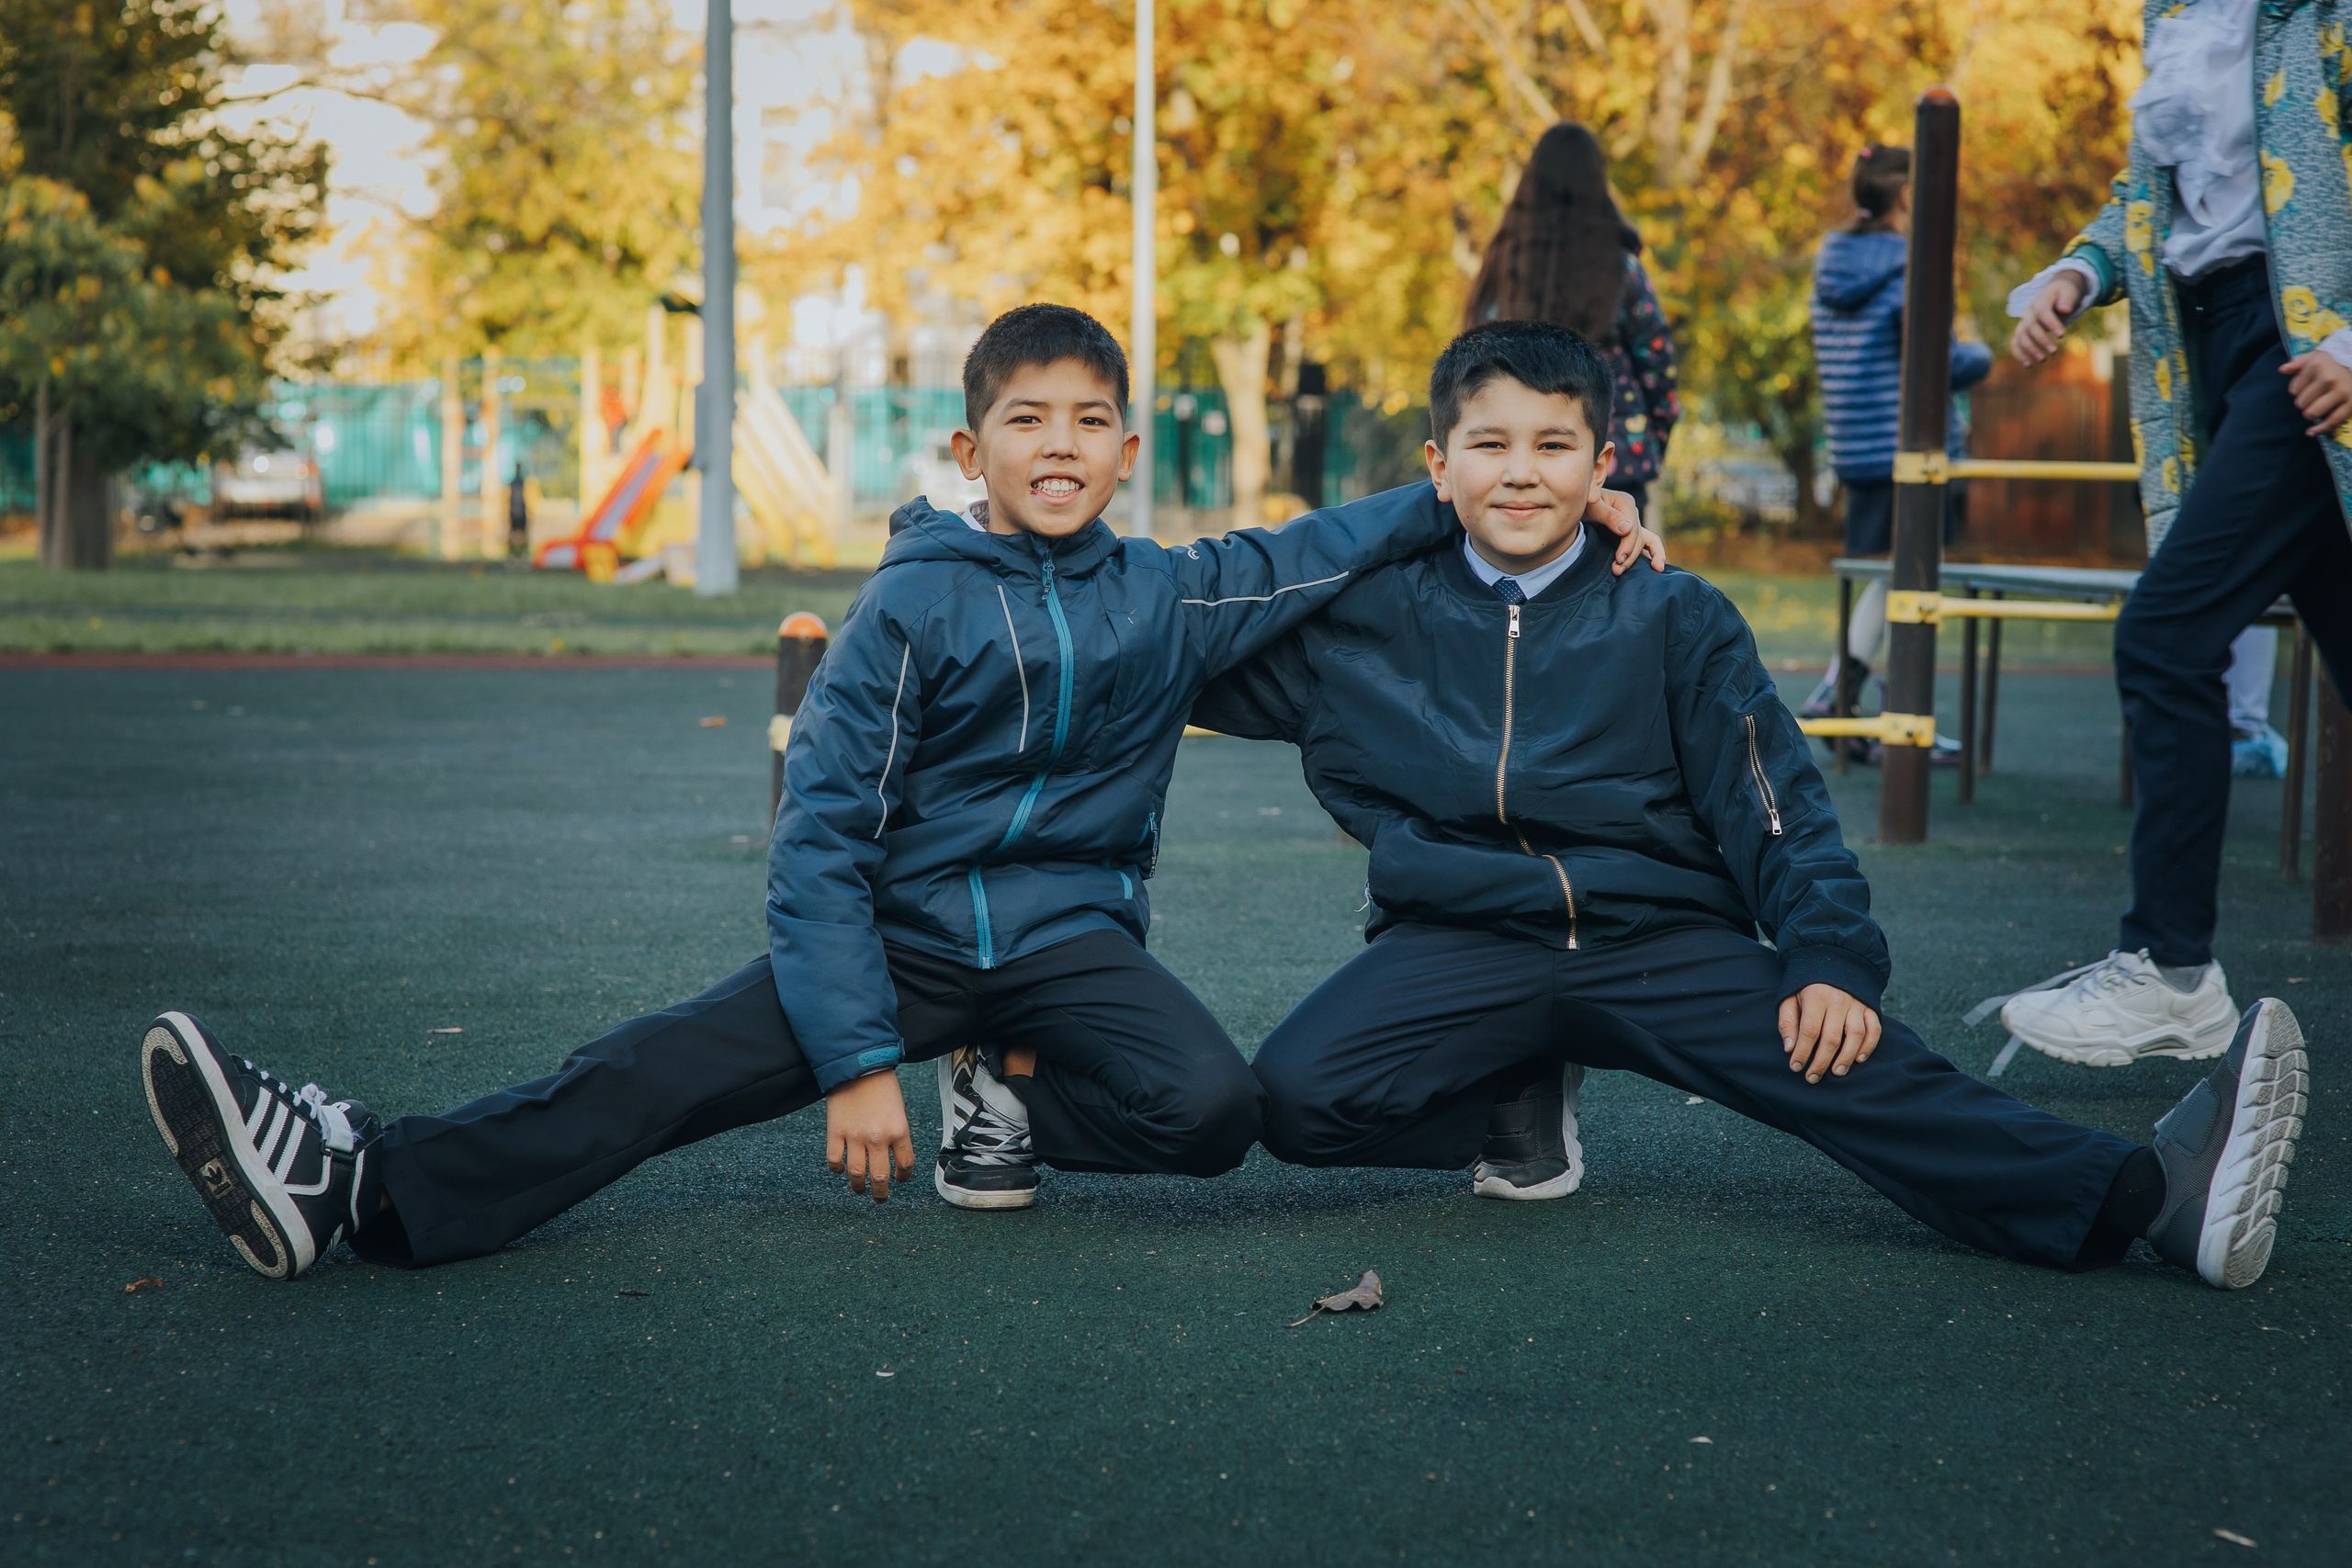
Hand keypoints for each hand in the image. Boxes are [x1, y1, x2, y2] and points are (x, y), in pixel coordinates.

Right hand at [825, 1069, 914, 1201]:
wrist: (858, 1066)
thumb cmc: (882, 1085)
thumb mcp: (898, 1109)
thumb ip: (896, 1133)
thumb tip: (891, 1156)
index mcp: (899, 1130)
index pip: (905, 1164)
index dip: (904, 1176)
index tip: (900, 1179)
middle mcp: (878, 1138)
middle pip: (880, 1178)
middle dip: (880, 1193)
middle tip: (880, 1199)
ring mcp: (855, 1137)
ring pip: (856, 1175)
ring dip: (859, 1187)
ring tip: (860, 1190)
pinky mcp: (835, 1132)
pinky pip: (834, 1160)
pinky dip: (837, 1169)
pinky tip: (840, 1169)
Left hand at [1587, 487, 1666, 573]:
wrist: (1573, 505)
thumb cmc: (1581, 503)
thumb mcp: (1592, 506)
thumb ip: (1609, 516)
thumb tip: (1627, 529)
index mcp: (1625, 503)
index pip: (1633, 529)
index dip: (1628, 546)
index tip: (1619, 560)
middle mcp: (1631, 513)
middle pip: (1639, 538)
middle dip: (1630, 556)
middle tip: (1617, 570)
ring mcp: (1631, 523)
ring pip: (1647, 541)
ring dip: (1646, 557)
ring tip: (1649, 570)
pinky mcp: (1627, 533)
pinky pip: (1645, 544)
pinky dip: (1650, 555)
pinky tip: (1652, 568)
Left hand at [1778, 983, 1881, 1083]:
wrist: (1834, 960)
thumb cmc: (1807, 985)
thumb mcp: (1790, 997)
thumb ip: (1787, 1021)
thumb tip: (1790, 1048)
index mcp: (1816, 997)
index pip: (1809, 1031)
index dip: (1802, 1052)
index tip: (1795, 1067)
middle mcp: (1838, 1001)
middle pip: (1832, 1038)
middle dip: (1821, 1062)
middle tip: (1812, 1077)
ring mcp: (1857, 1004)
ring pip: (1855, 1035)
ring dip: (1846, 1058)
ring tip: (1836, 1072)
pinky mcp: (1870, 1007)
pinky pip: (1874, 1029)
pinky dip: (1868, 1046)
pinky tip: (1858, 1059)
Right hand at [2010, 272, 2086, 365]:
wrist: (2054, 294)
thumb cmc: (2063, 294)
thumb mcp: (2068, 292)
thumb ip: (2067, 300)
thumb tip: (2065, 310)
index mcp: (2040, 301)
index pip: (2043, 312)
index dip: (2051, 324)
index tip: (2062, 336)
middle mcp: (2029, 313)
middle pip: (2030, 327)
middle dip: (2041, 340)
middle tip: (2054, 351)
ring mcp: (2023, 323)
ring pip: (2022, 337)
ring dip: (2031, 350)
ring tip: (2044, 359)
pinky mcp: (2022, 332)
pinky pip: (2016, 343)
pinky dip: (2019, 354)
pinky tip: (2029, 365)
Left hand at [2282, 352, 2351, 435]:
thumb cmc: (2331, 362)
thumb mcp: (2315, 357)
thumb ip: (2297, 362)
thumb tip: (2283, 370)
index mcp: (2317, 366)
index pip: (2294, 389)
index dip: (2297, 390)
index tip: (2305, 386)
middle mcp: (2329, 379)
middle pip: (2301, 403)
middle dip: (2302, 403)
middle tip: (2311, 398)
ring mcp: (2341, 391)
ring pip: (2314, 412)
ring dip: (2310, 414)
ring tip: (2312, 410)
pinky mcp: (2351, 403)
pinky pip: (2332, 421)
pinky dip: (2320, 429)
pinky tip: (2311, 432)